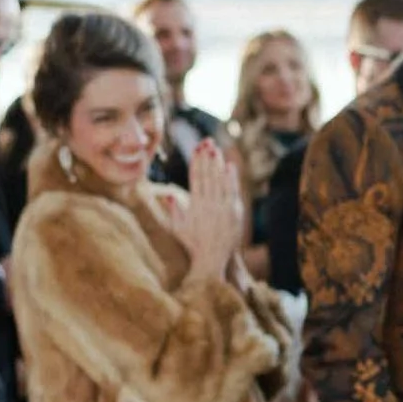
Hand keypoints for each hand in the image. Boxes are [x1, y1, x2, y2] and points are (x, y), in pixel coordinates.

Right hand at [168, 137, 245, 283]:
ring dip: (218, 164)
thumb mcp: (178, 229)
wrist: (211, 260)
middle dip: (207, 157)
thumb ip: (174, 211)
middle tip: (207, 141)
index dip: (196, 162)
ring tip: (216, 148)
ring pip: (219, 181)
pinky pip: (232, 192)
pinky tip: (230, 165)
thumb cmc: (193, 244)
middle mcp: (208, 205)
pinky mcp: (234, 213)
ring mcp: (222, 209)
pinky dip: (231, 179)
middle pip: (207, 176)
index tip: (197, 148)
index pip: (195, 178)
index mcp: (194, 206)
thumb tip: (168, 194)